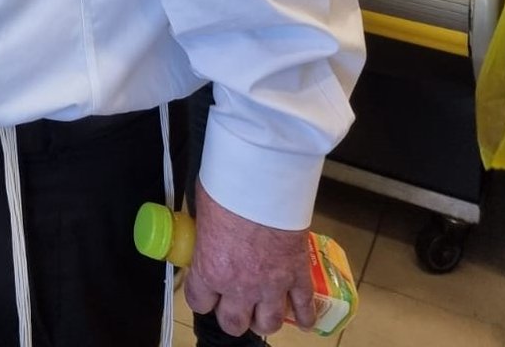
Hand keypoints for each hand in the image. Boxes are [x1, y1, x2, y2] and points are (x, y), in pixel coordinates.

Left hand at [184, 182, 314, 338]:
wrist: (262, 181)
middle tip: (234, 303)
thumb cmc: (227, 190)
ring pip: (268, 323)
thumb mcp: (202, 212)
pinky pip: (304, 307)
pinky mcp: (298, 275)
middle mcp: (240, 286)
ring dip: (263, 319)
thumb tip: (202, 231)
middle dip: (232, 315)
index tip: (205, 291)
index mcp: (211, 270)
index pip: (199, 302)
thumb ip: (204, 233)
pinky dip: (305, 317)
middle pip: (233, 323)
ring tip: (262, 311)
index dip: (202, 297)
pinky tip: (302, 321)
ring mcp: (272, 284)